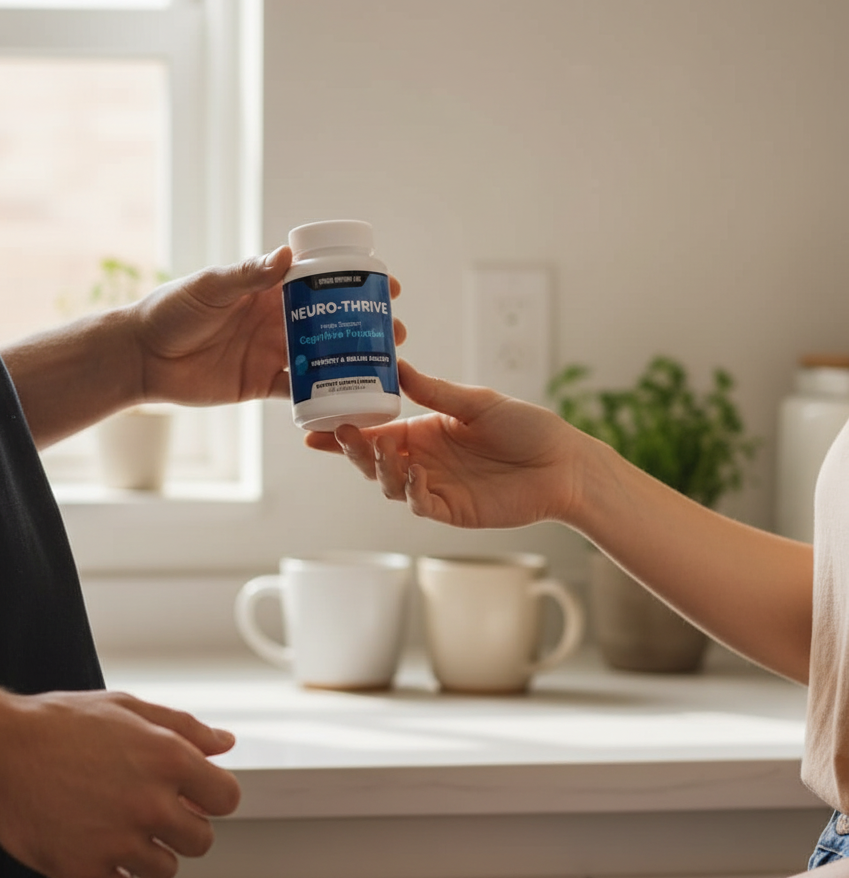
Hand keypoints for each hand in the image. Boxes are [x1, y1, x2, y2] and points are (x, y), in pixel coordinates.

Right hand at [0, 690, 240, 877]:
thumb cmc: (59, 725)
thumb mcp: (129, 708)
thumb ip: (184, 728)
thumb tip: (224, 743)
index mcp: (169, 758)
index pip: (227, 799)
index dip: (211, 797)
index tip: (194, 796)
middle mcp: (150, 803)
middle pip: (201, 841)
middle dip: (182, 827)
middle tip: (152, 811)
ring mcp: (118, 841)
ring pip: (165, 870)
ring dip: (149, 853)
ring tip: (120, 828)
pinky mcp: (85, 871)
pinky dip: (113, 876)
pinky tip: (98, 847)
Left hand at [133, 247, 404, 406]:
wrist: (142, 358)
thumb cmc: (170, 311)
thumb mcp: (210, 288)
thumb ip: (247, 275)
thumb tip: (285, 256)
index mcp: (267, 289)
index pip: (319, 281)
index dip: (353, 281)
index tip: (386, 282)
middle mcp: (275, 320)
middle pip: (331, 321)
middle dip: (365, 325)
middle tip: (397, 331)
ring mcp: (271, 353)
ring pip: (323, 356)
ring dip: (354, 359)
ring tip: (388, 363)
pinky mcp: (262, 384)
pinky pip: (301, 392)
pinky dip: (325, 396)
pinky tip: (353, 399)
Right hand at [306, 360, 580, 528]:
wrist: (563, 464)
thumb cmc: (527, 428)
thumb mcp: (478, 402)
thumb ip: (436, 392)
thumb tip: (396, 367)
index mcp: (424, 431)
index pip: (375, 430)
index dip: (344, 432)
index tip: (313, 426)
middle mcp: (423, 460)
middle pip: (372, 460)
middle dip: (351, 449)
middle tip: (339, 434)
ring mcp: (434, 486)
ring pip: (388, 484)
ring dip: (378, 467)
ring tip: (381, 448)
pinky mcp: (450, 510)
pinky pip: (418, 503)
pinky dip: (410, 489)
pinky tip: (413, 472)